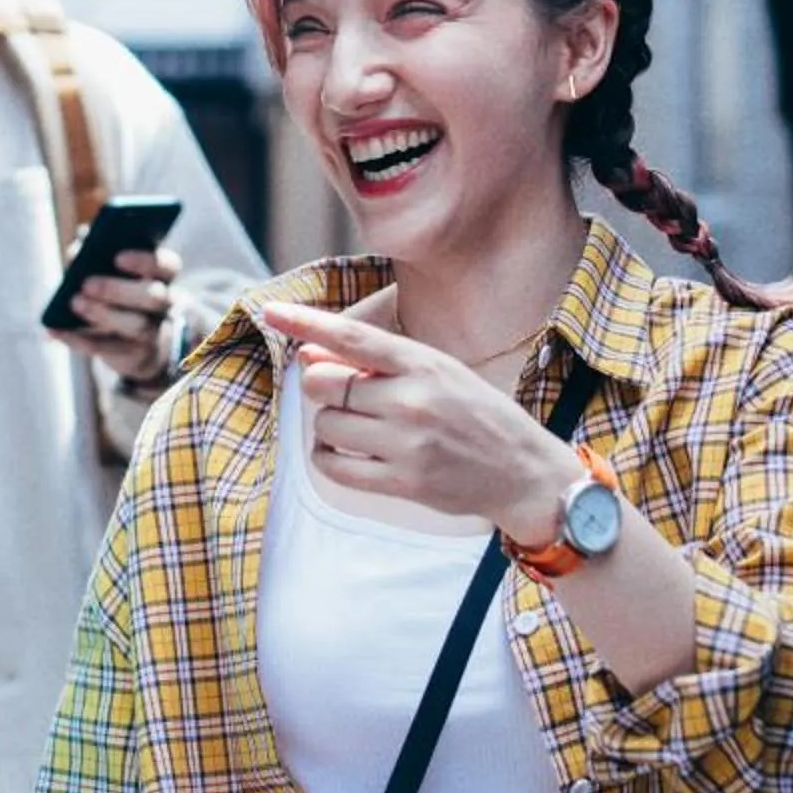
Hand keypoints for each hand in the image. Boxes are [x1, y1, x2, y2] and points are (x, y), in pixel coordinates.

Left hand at [48, 244, 186, 386]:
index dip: (144, 261)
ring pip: (136, 325)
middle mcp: (164, 306)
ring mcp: (152, 333)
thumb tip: (76, 251)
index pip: (166, 266)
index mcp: (161, 277)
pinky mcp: (134, 356)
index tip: (117, 257)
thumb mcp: (112, 274)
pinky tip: (56, 331)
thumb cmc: (118, 296)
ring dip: (102, 313)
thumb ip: (96, 257)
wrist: (136, 346)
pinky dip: (78, 339)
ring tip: (75, 302)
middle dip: (120, 290)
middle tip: (87, 284)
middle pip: (154, 297)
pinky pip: (107, 349)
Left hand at [258, 300, 580, 541]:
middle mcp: (413, 399)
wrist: (523, 471)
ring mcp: (408, 443)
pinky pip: (335, 467)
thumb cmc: (476, 415)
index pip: (352, 337)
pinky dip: (328, 457)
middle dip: (324, 387)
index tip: (270, 310)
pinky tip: (346, 452)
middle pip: (326, 383)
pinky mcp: (403, 481)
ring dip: (330, 425)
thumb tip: (309, 356)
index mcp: (423, 363)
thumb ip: (376, 364)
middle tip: (348, 396)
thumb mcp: (437, 372)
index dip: (306, 322)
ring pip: (327, 425)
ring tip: (359, 427)